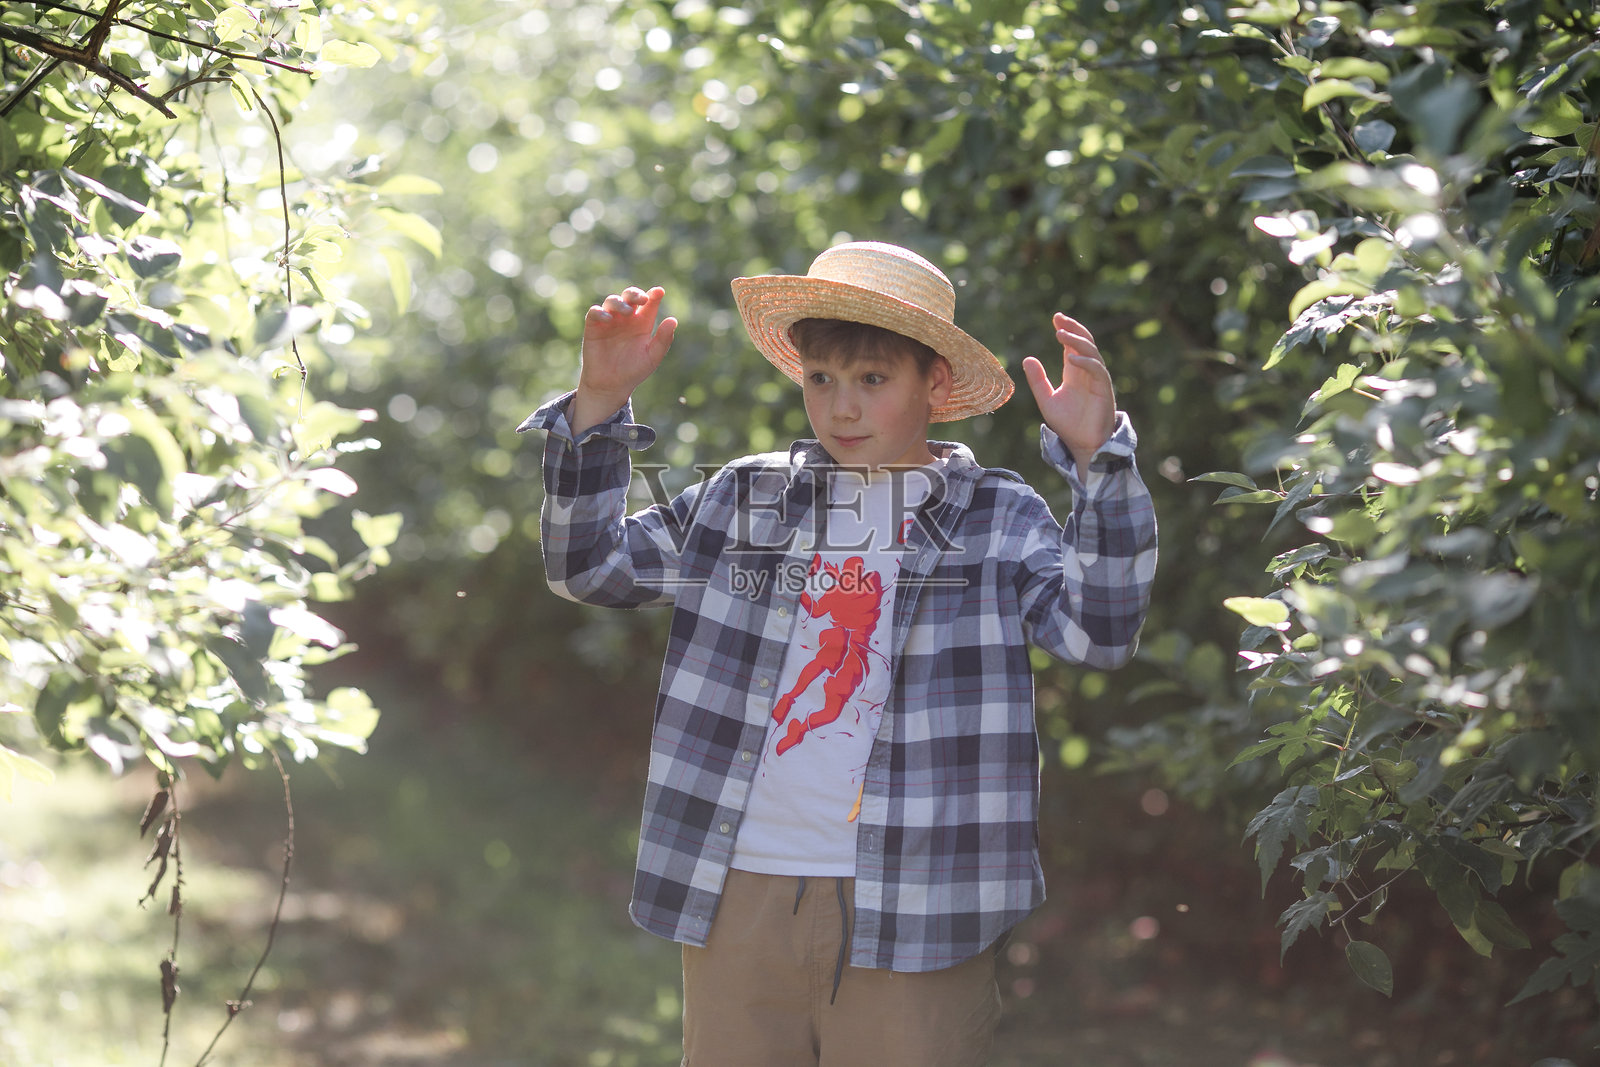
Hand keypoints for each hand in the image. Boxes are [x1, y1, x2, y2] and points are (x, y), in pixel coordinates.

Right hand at [569, 286, 677, 434]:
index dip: (654, 295)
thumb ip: (663, 339)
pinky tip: (608, 319)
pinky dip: (600, 312)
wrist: (611, 386)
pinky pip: (595, 312)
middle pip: (630, 297)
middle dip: (635, 294)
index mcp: (642, 323)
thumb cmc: (634, 370)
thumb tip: (673, 320)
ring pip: (612, 301)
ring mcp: (609, 321)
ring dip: (620, 302)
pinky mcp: (593, 327)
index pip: (649, 303)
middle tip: (642, 299)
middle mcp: (626, 319)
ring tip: (628, 311)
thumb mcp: (653, 357)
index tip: (659, 292)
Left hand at [1022, 313, 1115, 475]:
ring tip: (1061, 335)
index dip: (1065, 330)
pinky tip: (1071, 358)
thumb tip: (1027, 358)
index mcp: (1074, 373)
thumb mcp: (1046, 400)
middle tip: (1059, 319)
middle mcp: (1086, 373)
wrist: (1082, 444)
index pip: (1071, 345)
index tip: (1055, 318)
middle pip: (1084, 343)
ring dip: (1077, 342)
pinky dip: (1086, 362)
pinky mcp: (1104, 390)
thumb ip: (1038, 381)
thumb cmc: (1067, 424)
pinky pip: (1098, 370)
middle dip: (1073, 329)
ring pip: (1091, 353)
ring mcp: (1097, 380)